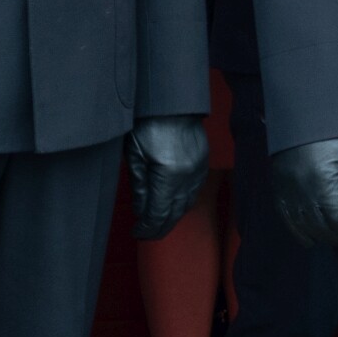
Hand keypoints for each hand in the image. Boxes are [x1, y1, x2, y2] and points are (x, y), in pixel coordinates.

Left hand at [126, 115, 209, 239]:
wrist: (173, 103)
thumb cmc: (149, 124)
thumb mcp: (135, 155)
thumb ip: (138, 186)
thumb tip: (141, 211)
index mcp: (168, 174)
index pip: (158, 213)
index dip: (147, 227)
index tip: (137, 232)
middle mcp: (188, 176)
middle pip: (175, 213)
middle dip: (160, 227)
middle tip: (145, 233)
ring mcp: (198, 170)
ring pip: (187, 204)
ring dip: (172, 216)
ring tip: (157, 221)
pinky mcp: (203, 163)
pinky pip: (194, 191)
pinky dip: (183, 201)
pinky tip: (172, 203)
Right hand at [271, 135, 337, 251]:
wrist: (304, 111)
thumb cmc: (337, 131)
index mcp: (323, 184)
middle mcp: (301, 194)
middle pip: (324, 231)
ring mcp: (286, 194)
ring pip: (307, 231)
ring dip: (326, 238)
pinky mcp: (278, 191)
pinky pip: (289, 223)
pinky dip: (304, 234)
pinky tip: (317, 234)